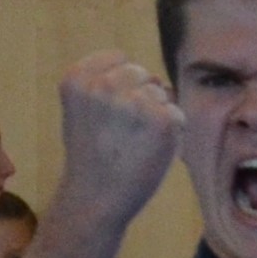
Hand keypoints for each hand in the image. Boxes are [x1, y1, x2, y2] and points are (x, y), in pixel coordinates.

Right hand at [53, 51, 183, 233]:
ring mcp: (134, 101)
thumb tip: (155, 78)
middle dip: (140, 96)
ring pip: (161, 92)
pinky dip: (172, 133)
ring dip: (157, 114)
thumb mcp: (81, 110)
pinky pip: (177, 114)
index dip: (121, 85)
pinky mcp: (161, 120)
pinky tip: (150, 151)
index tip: (110, 113)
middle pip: (141, 73)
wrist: (95, 199)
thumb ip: (103, 83)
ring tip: (136, 143)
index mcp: (78, 78)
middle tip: (124, 133)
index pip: (118, 58)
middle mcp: (104, 84)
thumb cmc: (93, 156)